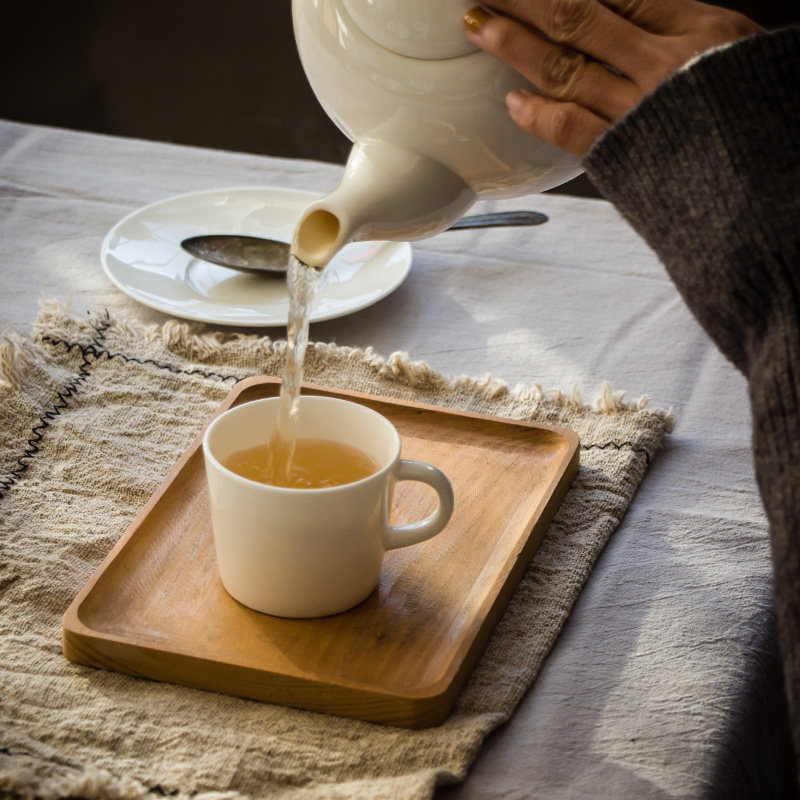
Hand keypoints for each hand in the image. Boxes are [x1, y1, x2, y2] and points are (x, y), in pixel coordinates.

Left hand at [463, 0, 760, 155]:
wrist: (780, 195)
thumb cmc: (767, 130)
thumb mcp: (740, 64)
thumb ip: (692, 45)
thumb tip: (644, 35)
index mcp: (703, 30)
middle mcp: (666, 62)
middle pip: (579, 16)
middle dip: (527, 0)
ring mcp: (641, 110)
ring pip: (564, 65)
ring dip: (514, 43)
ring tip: (479, 25)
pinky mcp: (625, 157)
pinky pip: (570, 127)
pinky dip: (538, 112)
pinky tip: (512, 100)